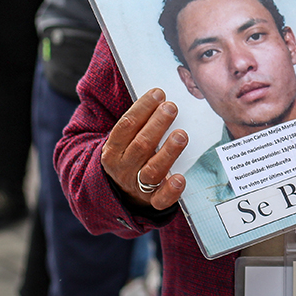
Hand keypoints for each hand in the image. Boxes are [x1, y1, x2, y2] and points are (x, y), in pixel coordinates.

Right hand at [100, 88, 188, 209]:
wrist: (120, 192)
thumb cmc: (130, 156)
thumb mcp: (125, 139)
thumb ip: (139, 121)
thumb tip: (160, 94)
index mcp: (113, 149)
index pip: (126, 125)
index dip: (142, 108)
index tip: (158, 94)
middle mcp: (123, 168)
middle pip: (141, 145)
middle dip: (157, 125)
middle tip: (172, 107)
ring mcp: (137, 186)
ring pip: (153, 170)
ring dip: (168, 151)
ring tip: (181, 134)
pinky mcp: (151, 202)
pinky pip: (160, 200)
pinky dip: (170, 190)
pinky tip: (180, 178)